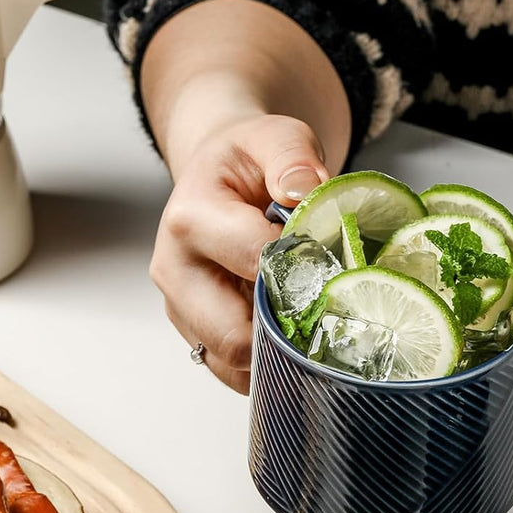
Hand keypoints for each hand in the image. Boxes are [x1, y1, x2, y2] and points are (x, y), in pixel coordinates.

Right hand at [149, 114, 329, 392]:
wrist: (218, 179)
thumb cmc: (248, 163)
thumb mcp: (274, 138)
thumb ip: (292, 156)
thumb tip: (304, 190)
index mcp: (192, 219)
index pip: (254, 263)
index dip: (304, 272)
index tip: (337, 267)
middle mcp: (175, 271)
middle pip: (233, 336)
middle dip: (286, 332)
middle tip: (327, 313)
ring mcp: (183, 311)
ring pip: (234, 365)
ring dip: (279, 355)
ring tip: (309, 323)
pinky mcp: (197, 337)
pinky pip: (237, 375)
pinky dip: (270, 366)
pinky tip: (292, 337)